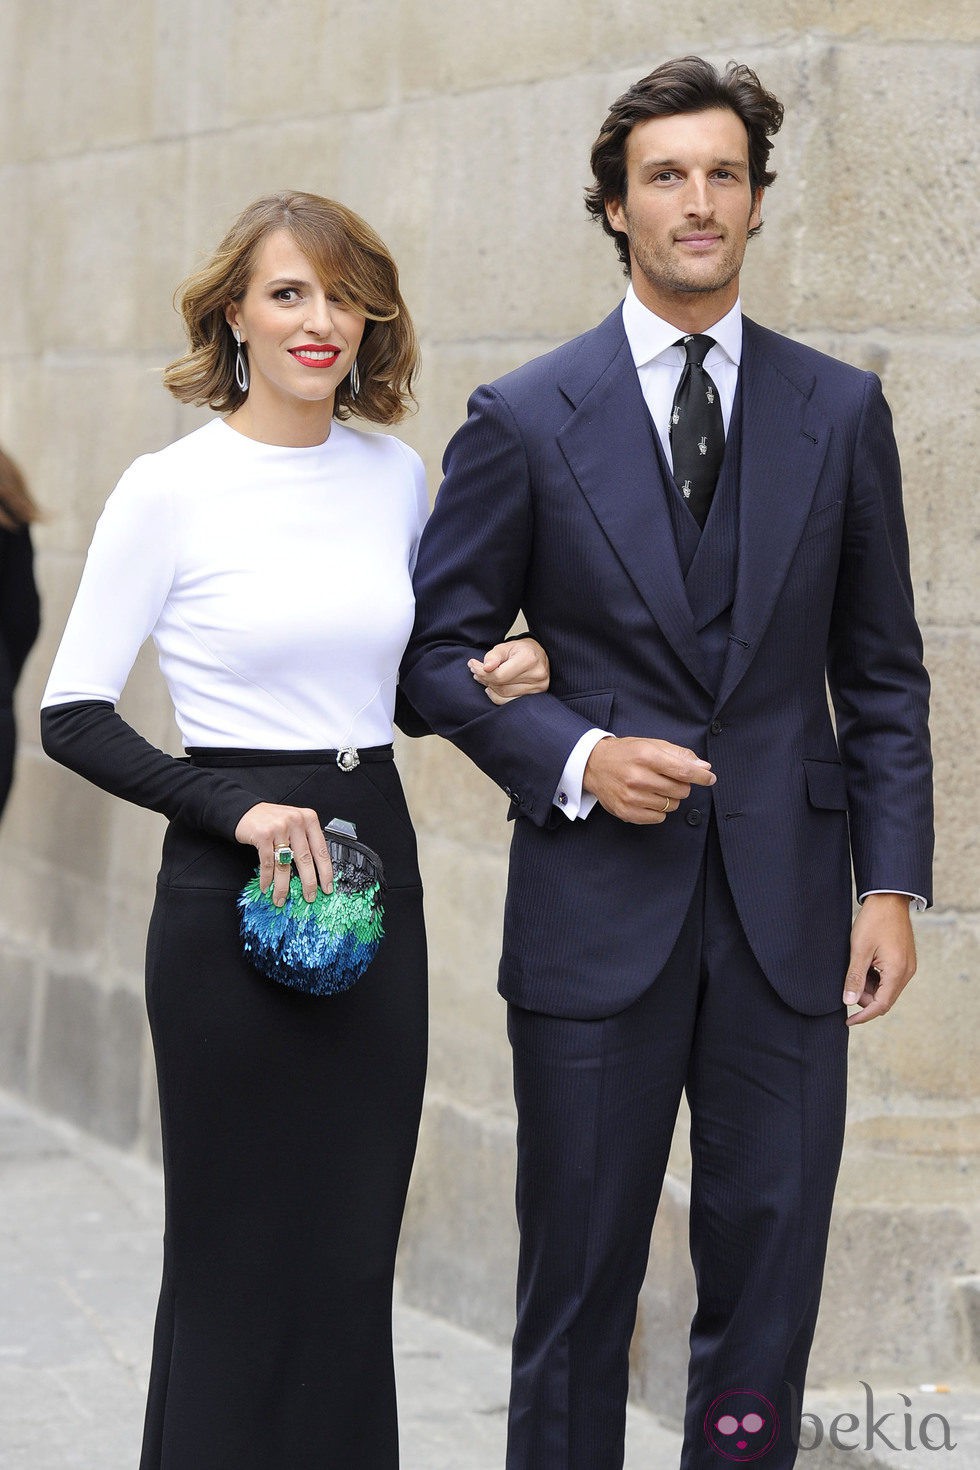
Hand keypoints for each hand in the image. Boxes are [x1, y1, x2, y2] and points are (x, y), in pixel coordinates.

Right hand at [235, 803, 333, 906]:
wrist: (247, 811)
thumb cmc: (273, 820)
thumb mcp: (295, 824)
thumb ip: (306, 840)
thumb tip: (316, 871)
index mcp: (309, 819)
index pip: (322, 850)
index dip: (326, 872)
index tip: (327, 887)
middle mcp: (296, 822)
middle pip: (305, 859)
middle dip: (308, 883)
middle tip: (309, 897)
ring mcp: (279, 828)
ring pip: (285, 864)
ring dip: (283, 886)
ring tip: (281, 898)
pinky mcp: (263, 835)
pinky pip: (268, 863)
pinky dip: (267, 878)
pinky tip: (267, 887)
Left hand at [468, 637, 549, 703]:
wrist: (539, 655)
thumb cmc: (521, 650)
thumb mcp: (505, 647)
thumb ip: (494, 656)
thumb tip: (485, 668)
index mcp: (528, 659)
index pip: (500, 675)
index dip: (482, 673)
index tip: (473, 665)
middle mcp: (536, 674)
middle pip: (501, 686)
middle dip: (485, 679)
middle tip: (475, 671)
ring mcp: (538, 687)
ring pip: (504, 695)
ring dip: (489, 687)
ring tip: (483, 678)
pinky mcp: (537, 695)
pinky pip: (510, 702)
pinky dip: (497, 696)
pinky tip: (491, 688)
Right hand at [583, 736, 714, 823]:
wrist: (593, 765)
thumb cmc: (625, 753)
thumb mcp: (651, 745)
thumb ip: (679, 755)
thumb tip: (704, 767)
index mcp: (646, 756)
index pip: (683, 770)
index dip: (701, 776)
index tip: (710, 778)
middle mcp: (638, 777)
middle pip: (680, 790)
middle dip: (681, 786)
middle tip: (669, 779)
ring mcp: (631, 797)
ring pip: (671, 806)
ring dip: (669, 798)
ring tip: (654, 788)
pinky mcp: (626, 812)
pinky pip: (658, 818)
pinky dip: (658, 810)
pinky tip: (647, 799)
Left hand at [843, 892, 916, 1024]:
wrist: (889, 898)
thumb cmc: (874, 921)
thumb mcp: (859, 950)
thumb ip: (855, 978)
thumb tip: (848, 1002)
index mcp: (897, 972)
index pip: (881, 1005)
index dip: (863, 1015)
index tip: (848, 1020)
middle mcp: (906, 972)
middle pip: (884, 999)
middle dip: (864, 998)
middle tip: (847, 983)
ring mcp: (906, 966)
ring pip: (886, 989)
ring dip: (869, 987)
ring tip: (855, 968)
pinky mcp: (903, 960)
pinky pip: (889, 978)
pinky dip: (875, 978)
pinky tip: (863, 964)